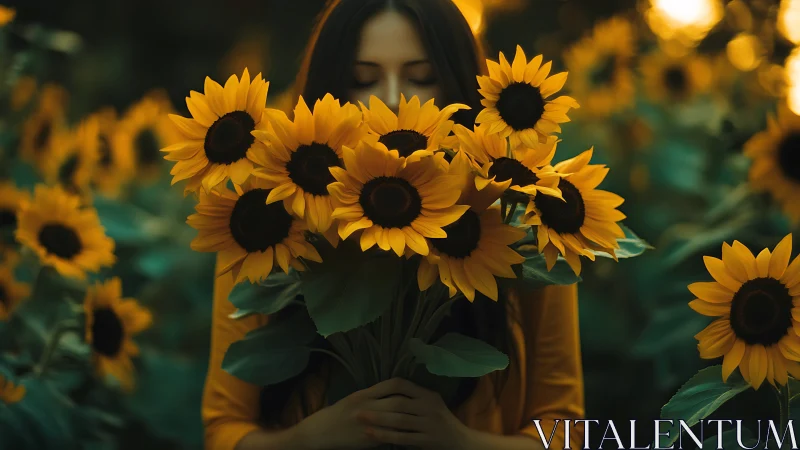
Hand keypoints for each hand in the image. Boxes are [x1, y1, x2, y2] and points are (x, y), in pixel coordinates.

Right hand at [292, 378, 431, 449]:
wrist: (321, 432)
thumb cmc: (338, 414)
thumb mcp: (354, 399)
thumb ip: (372, 395)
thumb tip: (392, 393)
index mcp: (364, 394)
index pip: (391, 385)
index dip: (407, 386)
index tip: (418, 389)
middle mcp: (367, 406)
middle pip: (398, 402)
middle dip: (414, 404)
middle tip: (427, 405)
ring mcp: (369, 423)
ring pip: (396, 420)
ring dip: (410, 421)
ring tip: (422, 421)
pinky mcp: (368, 439)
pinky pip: (389, 436)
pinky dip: (400, 436)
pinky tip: (410, 436)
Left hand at [356, 377, 473, 449]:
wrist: (460, 441)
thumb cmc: (440, 421)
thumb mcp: (431, 404)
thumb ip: (414, 398)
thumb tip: (386, 391)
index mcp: (428, 395)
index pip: (403, 385)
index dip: (384, 387)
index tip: (367, 392)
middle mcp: (429, 407)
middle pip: (399, 404)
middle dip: (376, 407)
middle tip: (357, 409)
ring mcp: (429, 424)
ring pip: (399, 421)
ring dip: (378, 421)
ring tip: (361, 420)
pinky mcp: (427, 440)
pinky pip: (403, 438)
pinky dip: (386, 436)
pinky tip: (373, 435)